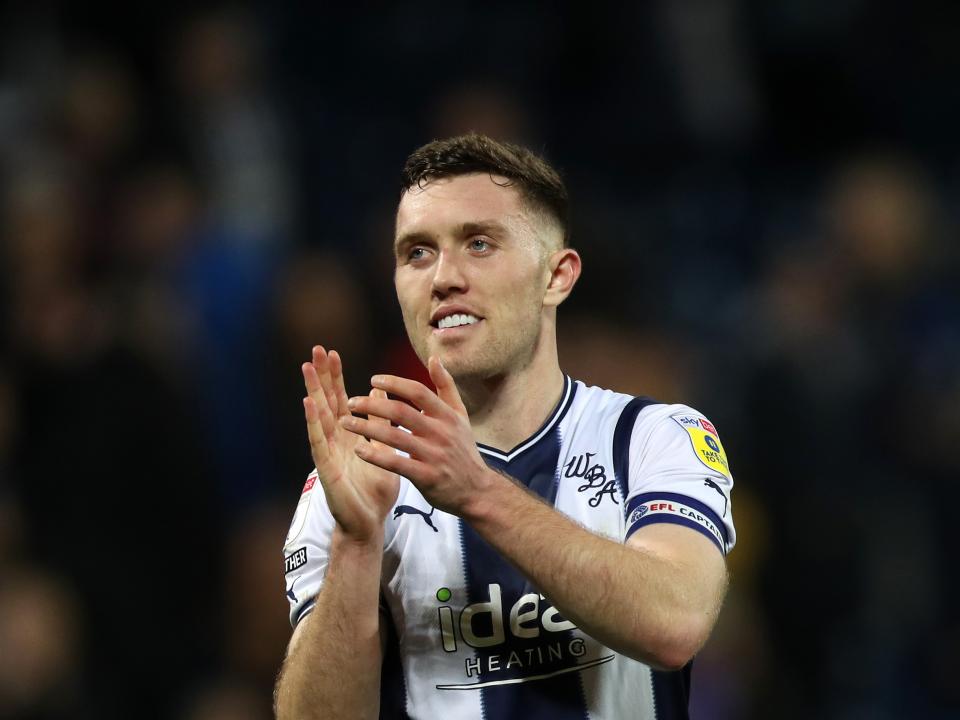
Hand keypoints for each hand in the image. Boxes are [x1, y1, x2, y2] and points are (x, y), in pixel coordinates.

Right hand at [302, 346, 399, 541]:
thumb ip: (380, 422)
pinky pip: (319, 441)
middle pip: (327, 401)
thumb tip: (380, 392)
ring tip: (306, 368)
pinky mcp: (326, 468)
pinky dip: (313, 422)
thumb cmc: (375, 490)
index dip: (335, 377)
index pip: (340, 399)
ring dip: (313, 391)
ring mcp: (328, 453)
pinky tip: (309, 404)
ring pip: (319, 417)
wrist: (369, 524)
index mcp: (350, 435)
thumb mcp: (384, 449)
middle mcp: (335, 440)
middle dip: (321, 376)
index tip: (332, 352)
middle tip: (316, 349)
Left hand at [339, 356, 493, 516]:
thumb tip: (433, 358)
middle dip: (373, 404)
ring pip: (395, 436)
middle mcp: (441, 432)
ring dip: (367, 427)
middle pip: (402, 411)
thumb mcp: (460, 415)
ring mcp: (434, 455)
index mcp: (447, 415)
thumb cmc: (463, 450)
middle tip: (352, 402)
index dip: (394, 383)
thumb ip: (446, 387)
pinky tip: (359, 450)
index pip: (418, 392)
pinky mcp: (426, 477)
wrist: (477, 490)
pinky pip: (397, 463)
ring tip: (346, 422)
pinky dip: (376, 456)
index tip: (373, 379)